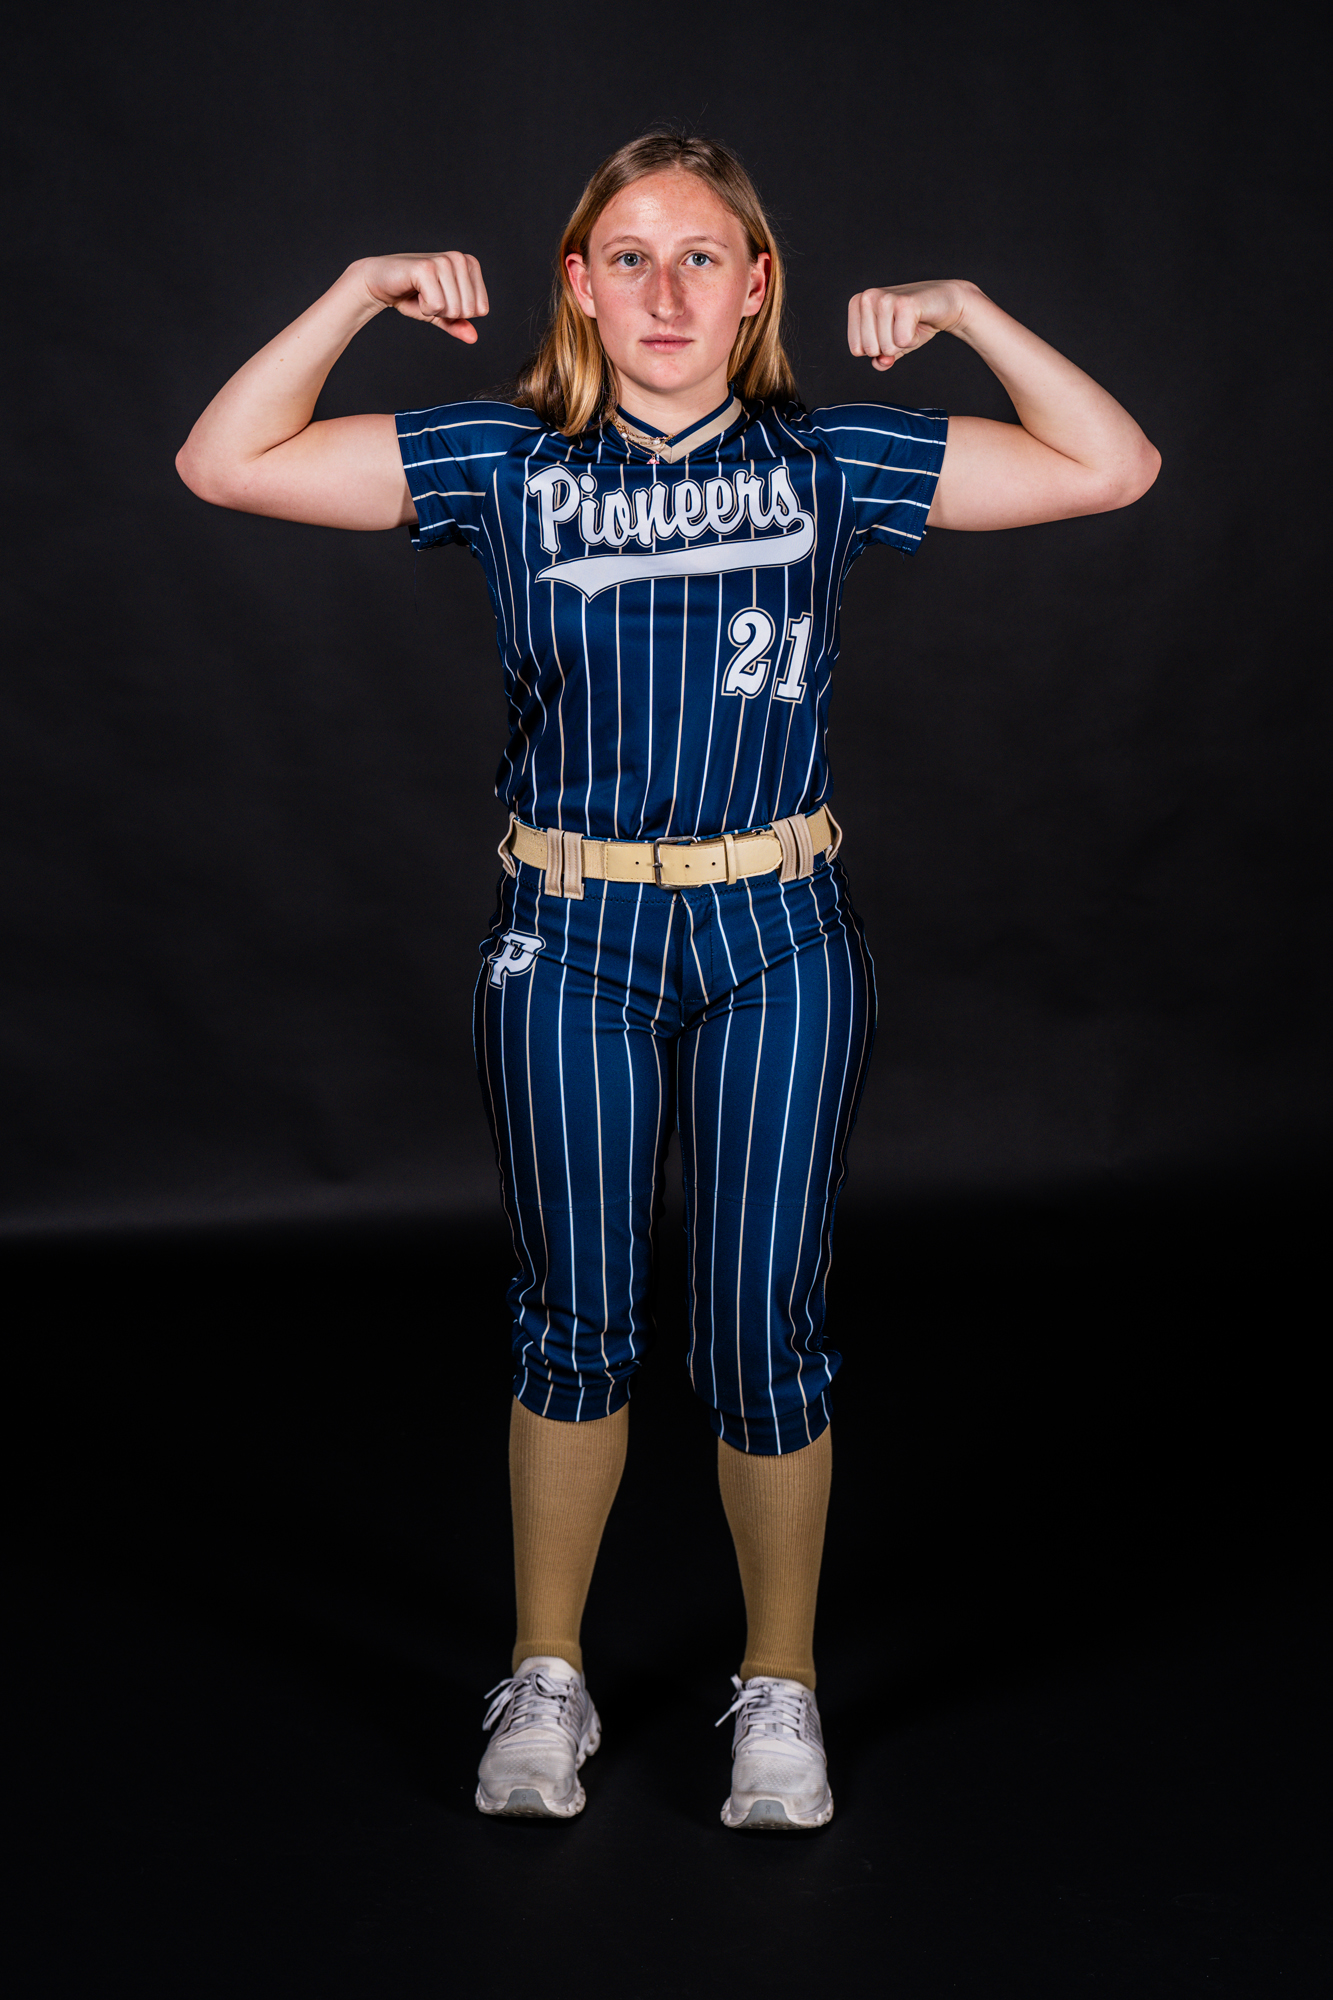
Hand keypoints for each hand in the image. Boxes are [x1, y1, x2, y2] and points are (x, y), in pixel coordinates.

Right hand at [357, 252, 489, 341]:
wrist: (381, 283)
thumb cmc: (412, 295)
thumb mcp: (440, 313)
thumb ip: (458, 324)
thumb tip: (473, 337)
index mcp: (470, 265)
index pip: (481, 309)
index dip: (458, 313)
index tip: (441, 298)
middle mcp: (459, 259)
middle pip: (468, 310)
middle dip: (446, 313)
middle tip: (429, 297)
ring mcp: (443, 261)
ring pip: (453, 309)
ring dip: (434, 310)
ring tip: (421, 293)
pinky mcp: (426, 268)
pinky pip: (437, 306)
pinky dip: (424, 308)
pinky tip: (415, 292)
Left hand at [847, 280, 973, 369]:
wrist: (946, 302)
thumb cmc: (914, 322)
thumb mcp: (891, 343)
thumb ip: (880, 358)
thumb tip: (881, 362)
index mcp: (857, 303)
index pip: (856, 350)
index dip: (877, 349)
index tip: (890, 331)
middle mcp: (867, 297)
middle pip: (870, 350)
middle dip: (890, 347)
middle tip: (902, 327)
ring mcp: (885, 298)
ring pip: (887, 348)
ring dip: (903, 342)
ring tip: (910, 323)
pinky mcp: (905, 304)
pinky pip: (902, 342)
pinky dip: (914, 340)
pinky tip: (918, 323)